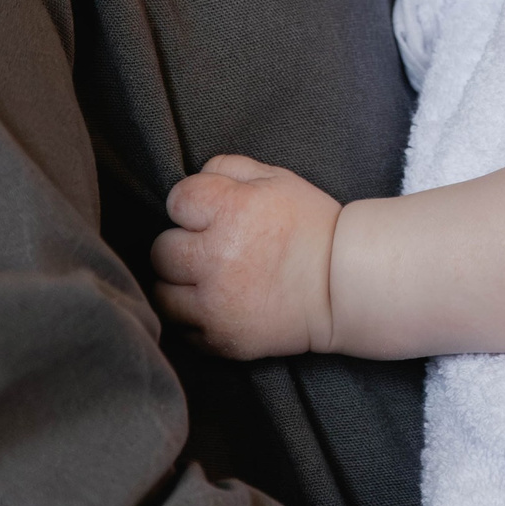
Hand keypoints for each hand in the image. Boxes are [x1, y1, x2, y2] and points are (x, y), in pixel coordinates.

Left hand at [151, 155, 341, 358]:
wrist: (343, 287)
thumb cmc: (311, 228)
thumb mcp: (278, 179)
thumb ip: (229, 168)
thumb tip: (196, 177)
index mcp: (232, 211)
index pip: (176, 201)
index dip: (192, 205)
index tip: (210, 214)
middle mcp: (217, 258)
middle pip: (161, 250)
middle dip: (182, 246)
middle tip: (209, 249)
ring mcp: (216, 303)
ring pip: (162, 292)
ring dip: (179, 284)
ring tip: (207, 279)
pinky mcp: (220, 338)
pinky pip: (180, 327)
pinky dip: (192, 315)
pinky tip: (217, 303)